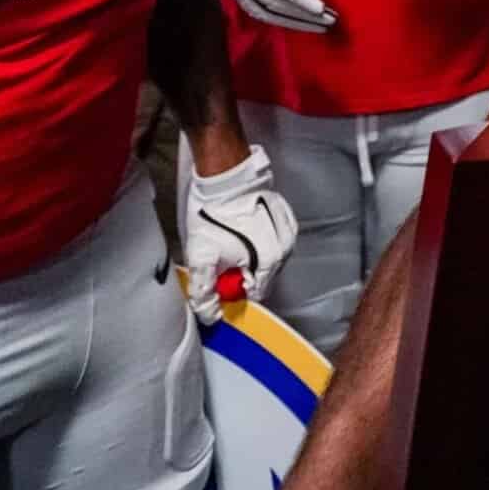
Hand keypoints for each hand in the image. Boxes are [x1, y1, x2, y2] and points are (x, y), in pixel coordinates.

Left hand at [182, 144, 299, 324]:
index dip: (232, 288)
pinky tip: (242, 228)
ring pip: (268, 257)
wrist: (225, 174)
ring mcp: (288, 231)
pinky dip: (259, 239)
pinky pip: (274, 238)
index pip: (253, 294)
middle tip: (221, 256)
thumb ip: (206, 291)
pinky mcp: (285, 216)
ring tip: (231, 239)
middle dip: (241, 272)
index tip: (219, 276)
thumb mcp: (201, 256)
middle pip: (262, 276)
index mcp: (269, 261)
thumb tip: (210, 314)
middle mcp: (285, 248)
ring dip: (250, 255)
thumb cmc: (213, 212)